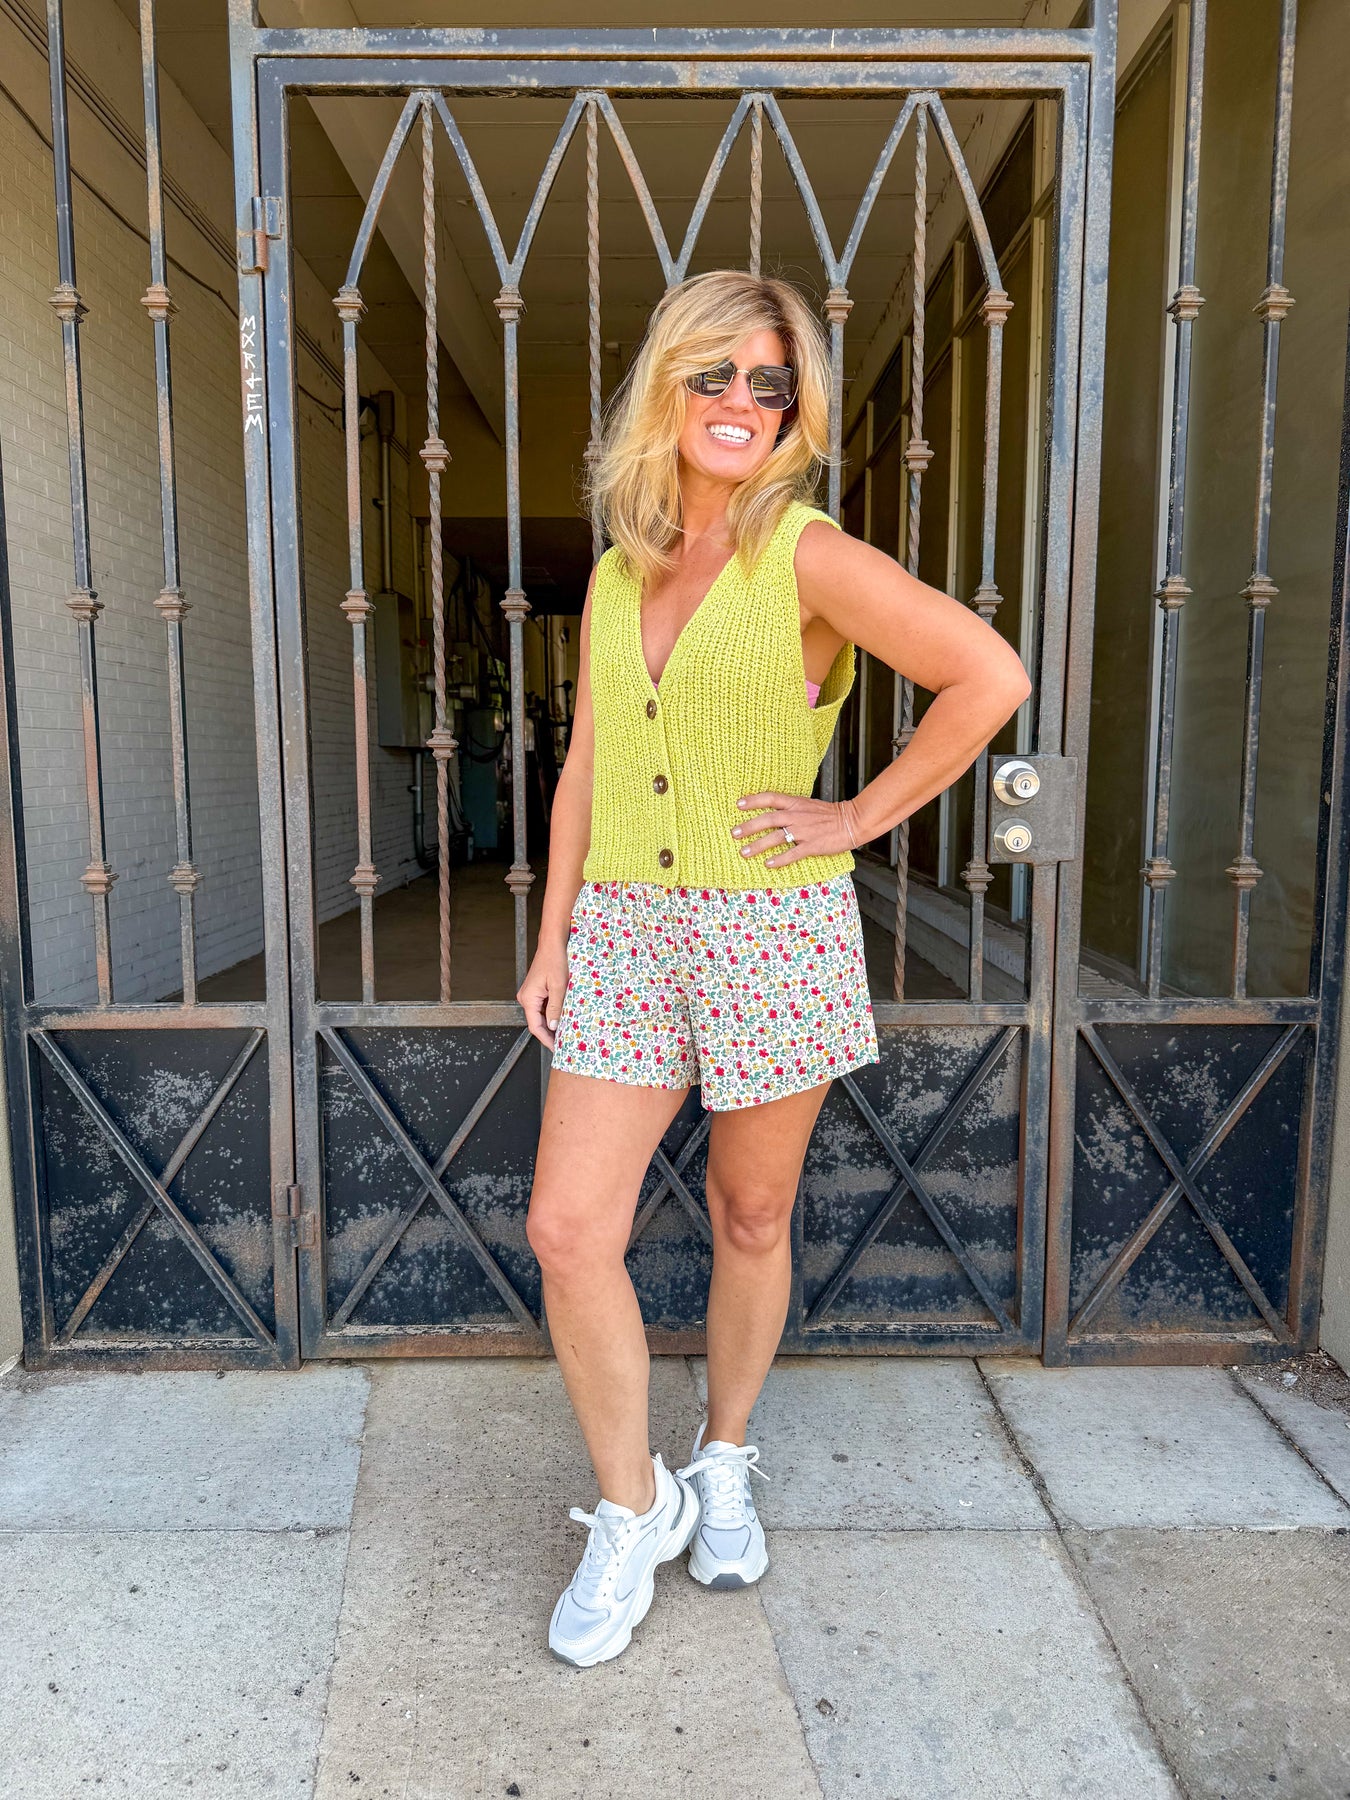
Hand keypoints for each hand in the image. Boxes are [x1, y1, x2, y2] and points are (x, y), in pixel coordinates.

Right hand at [517, 943, 569, 1047]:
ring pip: (541, 1015)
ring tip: (566, 1032)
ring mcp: (531, 994)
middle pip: (537, 1022)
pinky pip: (543, 1007)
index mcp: (528, 998)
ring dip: (552, 1023)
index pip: (535, 1027)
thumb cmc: (555, 960)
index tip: (557, 1048)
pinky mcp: (537, 991)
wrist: (553, 944)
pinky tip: (563, 1017)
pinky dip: (552, 1013)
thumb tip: (554, 1026)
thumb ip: (556, 1008)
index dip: (546, 1039)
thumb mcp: (559, 986)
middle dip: (550, 1033)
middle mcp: (526, 997)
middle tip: (564, 1043)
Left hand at [731, 791, 863, 866]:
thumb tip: (772, 812)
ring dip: (758, 845)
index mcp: (796, 803)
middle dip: (749, 826)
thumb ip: (790, 807)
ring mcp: (804, 831)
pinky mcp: (812, 845)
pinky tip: (768, 864)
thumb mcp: (807, 805)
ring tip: (744, 852)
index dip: (754, 800)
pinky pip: (793, 853)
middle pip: (768, 819)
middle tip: (734, 833)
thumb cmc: (829, 815)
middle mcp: (797, 815)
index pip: (771, 798)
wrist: (851, 821)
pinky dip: (780, 859)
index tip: (738, 804)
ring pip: (777, 837)